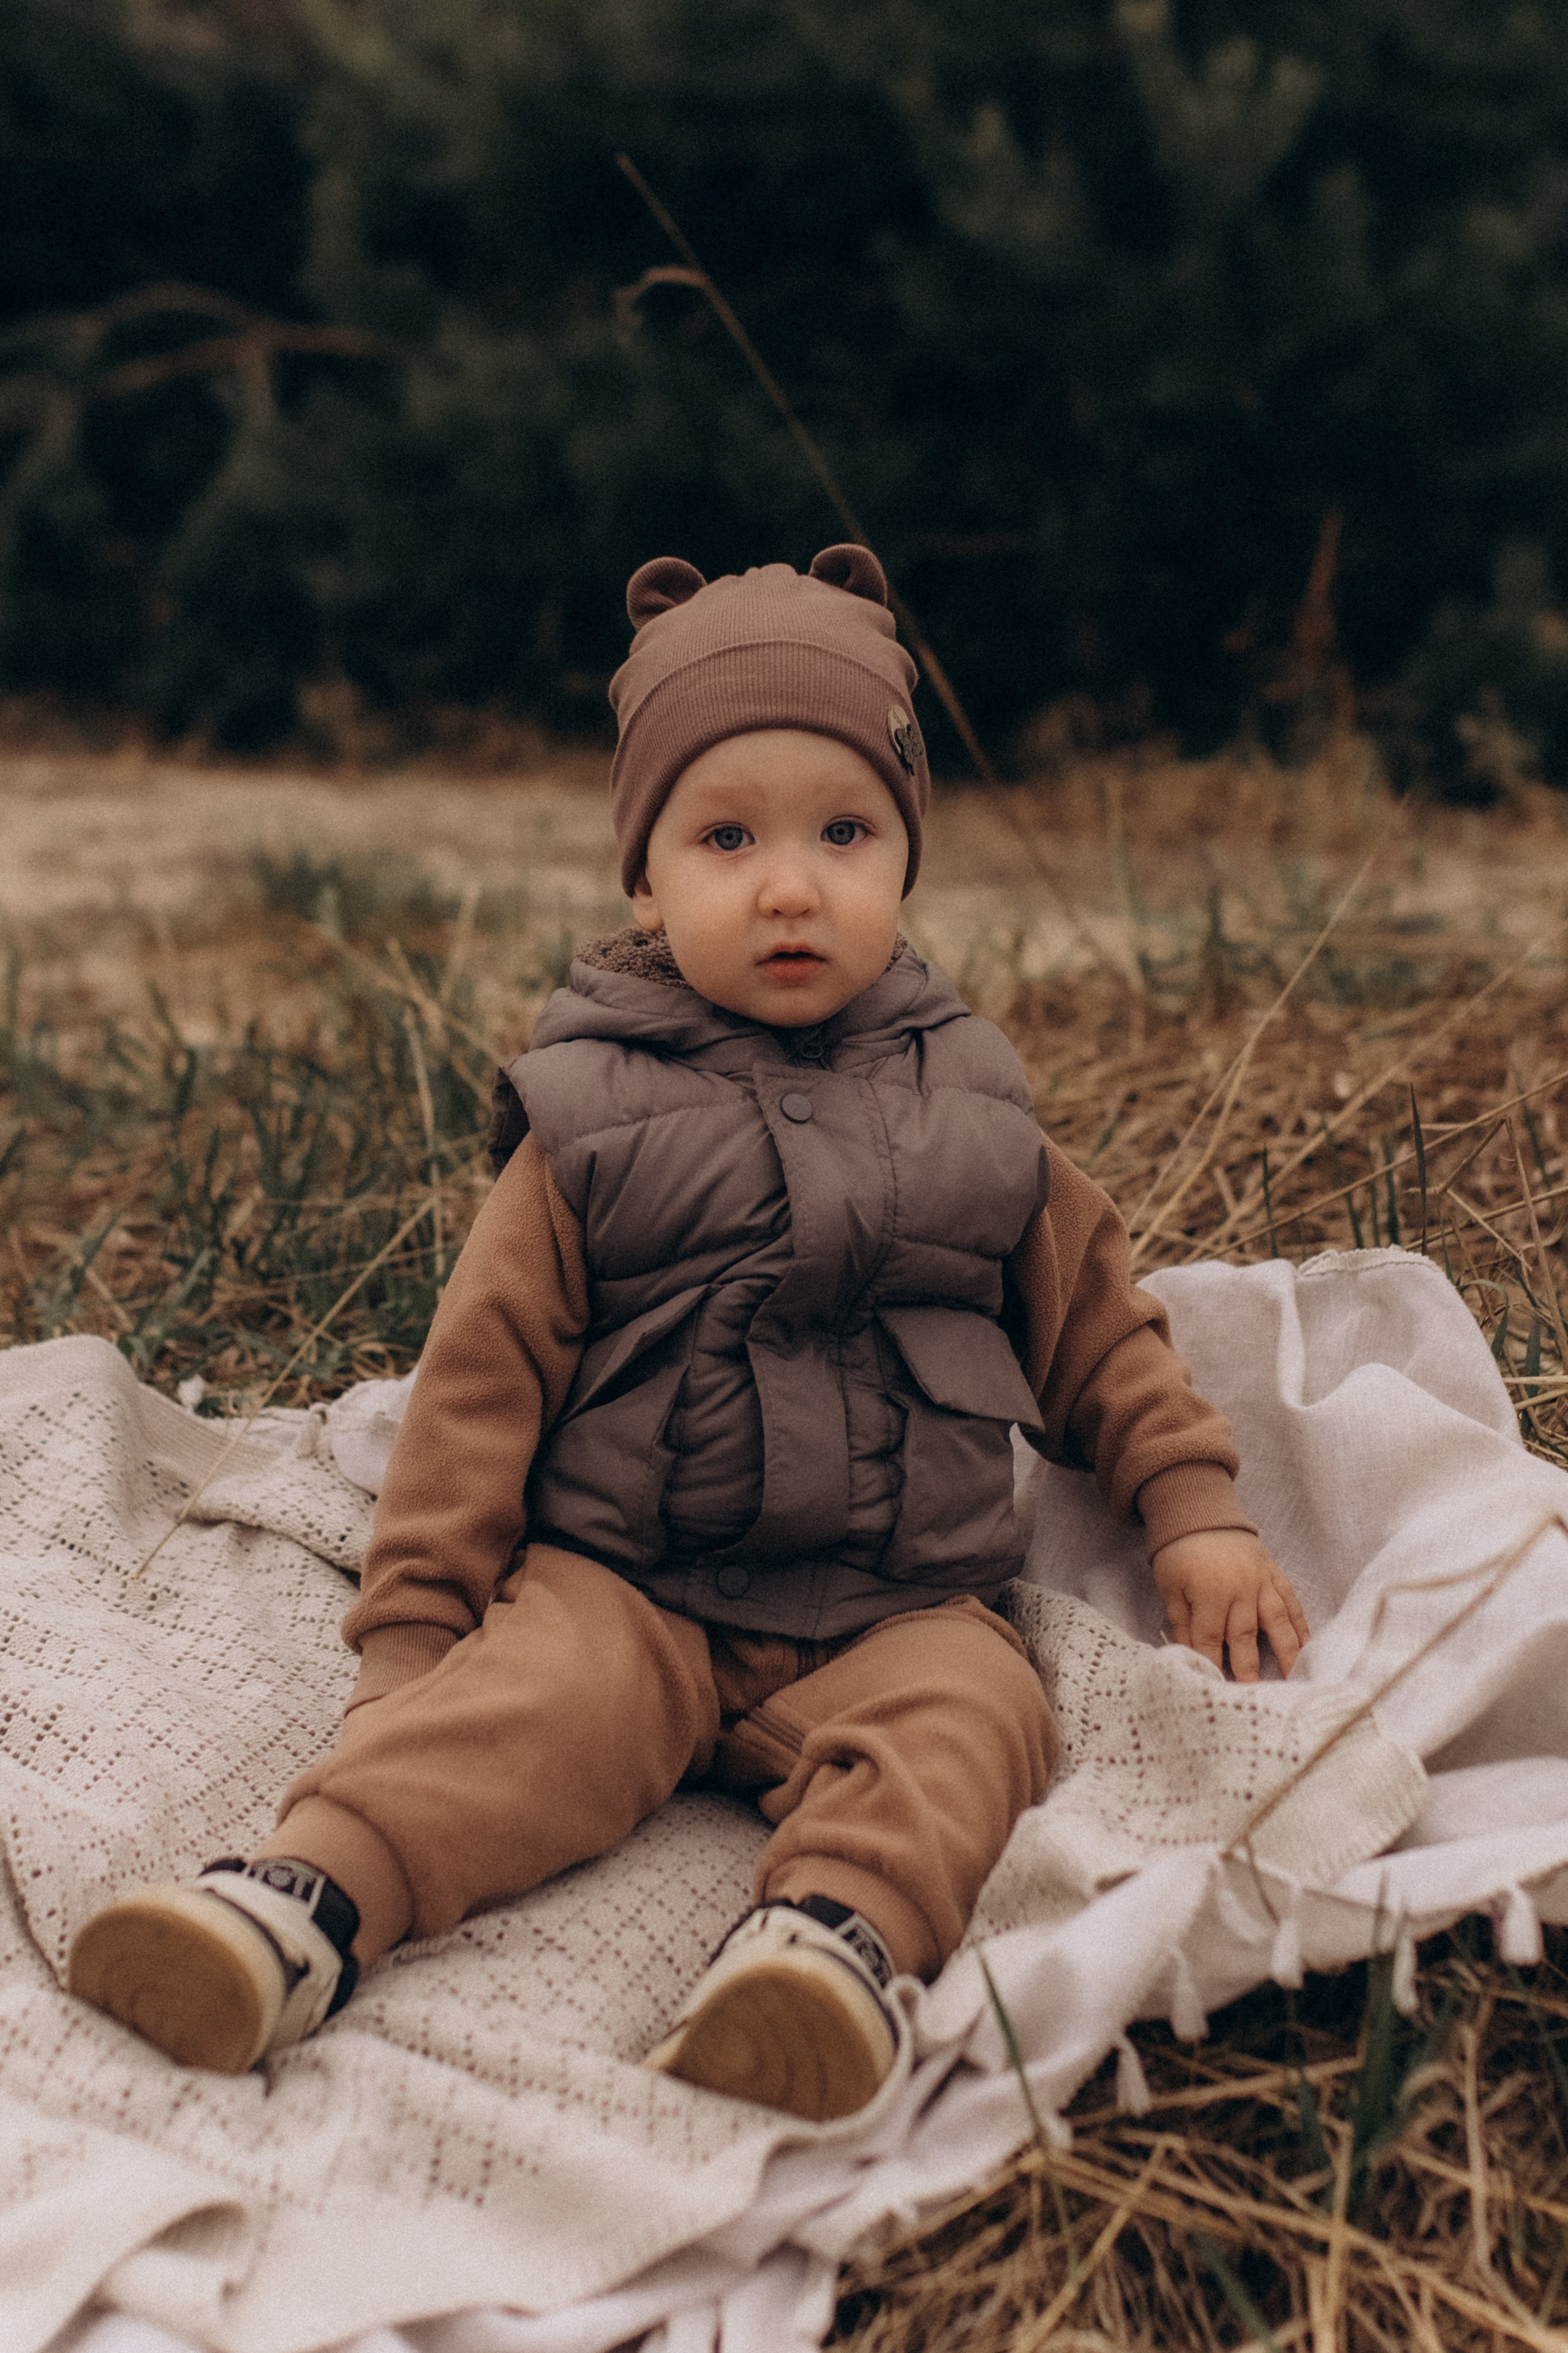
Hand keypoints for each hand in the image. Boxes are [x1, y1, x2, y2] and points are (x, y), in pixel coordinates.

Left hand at [1150, 1529, 1308, 1681]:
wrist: (1200, 1513)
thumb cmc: (1179, 1552)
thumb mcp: (1169, 1586)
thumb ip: (1181, 1621)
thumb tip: (1186, 1654)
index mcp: (1209, 1593)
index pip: (1211, 1638)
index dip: (1214, 1664)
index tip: (1217, 1689)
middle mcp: (1240, 1590)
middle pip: (1245, 1636)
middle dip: (1249, 1669)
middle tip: (1256, 1696)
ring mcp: (1261, 1582)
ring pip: (1277, 1622)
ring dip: (1286, 1653)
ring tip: (1294, 1678)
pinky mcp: (1274, 1574)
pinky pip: (1291, 1602)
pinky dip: (1301, 1624)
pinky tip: (1308, 1645)